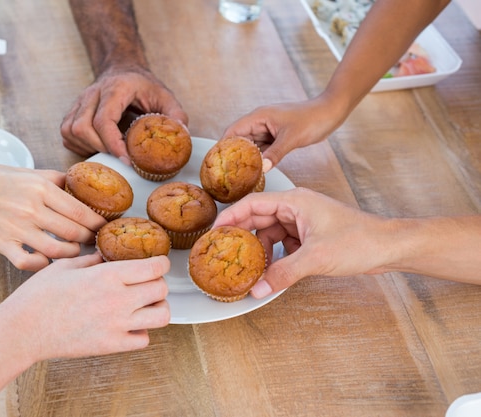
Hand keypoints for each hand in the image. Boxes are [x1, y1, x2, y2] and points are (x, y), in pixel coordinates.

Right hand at [0, 163, 105, 270]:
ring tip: (75, 251)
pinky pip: (29, 263)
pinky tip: (48, 260)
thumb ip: (55, 179)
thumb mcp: (26, 172)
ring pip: (57, 250)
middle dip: (89, 239)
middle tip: (94, 241)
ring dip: (72, 254)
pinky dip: (43, 265)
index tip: (105, 228)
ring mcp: (16, 229)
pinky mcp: (1, 244)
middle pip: (74, 232)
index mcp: (40, 188)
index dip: (98, 223)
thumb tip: (81, 185)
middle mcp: (30, 208)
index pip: (81, 211)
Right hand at [8, 253, 170, 359]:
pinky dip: (141, 332)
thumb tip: (107, 255)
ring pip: (162, 316)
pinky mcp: (111, 346)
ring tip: (145, 305)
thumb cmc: (39, 296)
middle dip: (159, 283)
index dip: (161, 263)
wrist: (23, 330)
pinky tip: (129, 325)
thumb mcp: (65, 266)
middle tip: (148, 283)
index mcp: (108, 276)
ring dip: (157, 308)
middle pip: (162, 290)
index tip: (157, 263)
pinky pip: (144, 340)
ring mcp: (117, 325)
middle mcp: (118, 300)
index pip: (154, 267)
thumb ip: (93, 259)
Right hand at [61, 66, 187, 161]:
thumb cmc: (142, 85)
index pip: (103, 120)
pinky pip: (67, 134)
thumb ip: (175, 114)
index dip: (113, 144)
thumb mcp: (164, 95)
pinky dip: (79, 146)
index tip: (127, 159)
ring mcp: (79, 102)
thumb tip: (181, 136)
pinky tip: (98, 146)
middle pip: (82, 128)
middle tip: (120, 157)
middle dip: (101, 149)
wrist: (122, 68)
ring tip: (109, 151)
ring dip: (88, 147)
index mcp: (115, 88)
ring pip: (70, 131)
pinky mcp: (72, 111)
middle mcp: (92, 94)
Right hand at [214, 188, 392, 295]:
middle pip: (258, 219)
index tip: (214, 232)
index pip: (252, 204)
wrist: (389, 248)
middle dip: (242, 236)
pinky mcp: (309, 236)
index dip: (230, 216)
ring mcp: (302, 222)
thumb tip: (256, 290)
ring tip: (245, 267)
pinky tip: (269, 271)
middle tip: (223, 252)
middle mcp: (296, 208)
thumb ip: (282, 274)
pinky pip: (282, 245)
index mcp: (295, 201)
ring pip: (270, 234)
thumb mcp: (316, 258)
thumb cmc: (359, 240)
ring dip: (259, 251)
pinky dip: (274, 257)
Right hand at [222, 96, 345, 169]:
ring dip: (246, 158)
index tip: (216, 161)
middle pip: (238, 140)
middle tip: (226, 173)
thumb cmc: (312, 118)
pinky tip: (256, 170)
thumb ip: (275, 154)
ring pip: (250, 146)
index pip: (233, 131)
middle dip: (232, 155)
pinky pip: (262, 149)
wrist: (330, 113)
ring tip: (238, 175)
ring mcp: (268, 130)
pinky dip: (258, 159)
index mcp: (259, 117)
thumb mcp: (291, 138)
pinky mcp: (276, 137)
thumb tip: (262, 169)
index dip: (222, 146)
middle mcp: (260, 122)